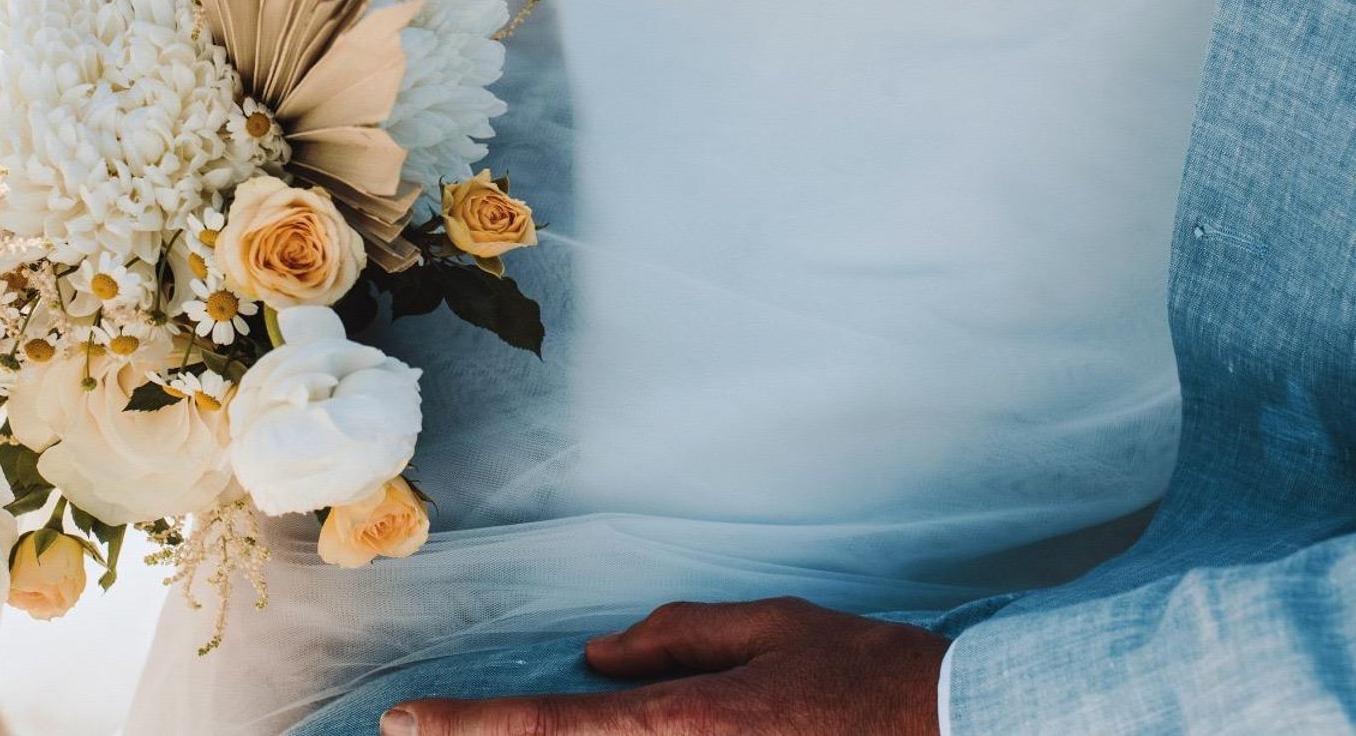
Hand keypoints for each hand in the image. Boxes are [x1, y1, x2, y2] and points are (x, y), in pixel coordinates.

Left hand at [380, 596, 946, 734]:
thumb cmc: (865, 676)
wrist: (954, 731)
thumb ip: (675, 640)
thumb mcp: (769, 630)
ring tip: (492, 733)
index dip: (463, 731)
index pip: (544, 733)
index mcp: (676, 730)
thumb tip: (596, 655)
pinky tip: (612, 727)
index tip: (402, 724)